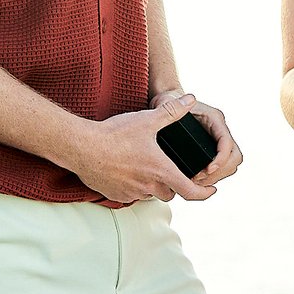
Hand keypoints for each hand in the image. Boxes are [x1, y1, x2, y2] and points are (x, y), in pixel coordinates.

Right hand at [67, 94, 217, 203]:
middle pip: (171, 193)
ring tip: (151, 167)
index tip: (212, 189)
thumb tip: (190, 99)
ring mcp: (131, 192)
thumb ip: (172, 111)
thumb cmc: (114, 135)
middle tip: (175, 171)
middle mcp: (148, 186)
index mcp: (161, 171)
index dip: (205, 193)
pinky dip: (136, 186)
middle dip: (175, 185)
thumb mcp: (147, 120)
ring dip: (155, 185)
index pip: (191, 191)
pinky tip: (130, 170)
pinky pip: (132, 194)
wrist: (82, 148)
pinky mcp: (115, 194)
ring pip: (151, 194)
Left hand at [151, 89, 242, 185]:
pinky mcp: (213, 149)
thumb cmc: (168, 101)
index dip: (220, 159)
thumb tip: (180, 107)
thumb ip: (172, 107)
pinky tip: (196, 181)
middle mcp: (219, 129)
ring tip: (196, 182)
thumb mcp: (168, 104)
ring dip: (216, 176)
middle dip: (219, 172)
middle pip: (234, 157)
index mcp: (214, 118)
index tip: (207, 170)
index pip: (227, 142)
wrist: (169, 101)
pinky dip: (212, 177)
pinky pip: (222, 167)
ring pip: (231, 164)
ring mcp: (217, 140)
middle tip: (199, 179)